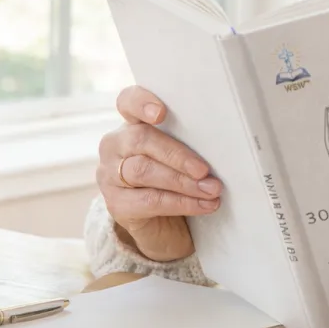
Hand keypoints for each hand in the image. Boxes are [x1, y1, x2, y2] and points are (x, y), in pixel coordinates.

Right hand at [96, 85, 221, 262]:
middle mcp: (115, 145)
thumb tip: (219, 140)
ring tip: (211, 190)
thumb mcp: (180, 154)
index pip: (127, 101)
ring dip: (183, 182)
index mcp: (131, 124)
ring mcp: (109, 175)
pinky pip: (150, 200)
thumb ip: (188, 140)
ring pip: (144, 171)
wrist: (166, 226)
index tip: (161, 113)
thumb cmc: (177, 179)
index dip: (141, 102)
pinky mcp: (116, 205)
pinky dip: (182, 203)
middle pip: (141, 139)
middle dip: (177, 155)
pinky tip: (204, 205)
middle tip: (204, 169)